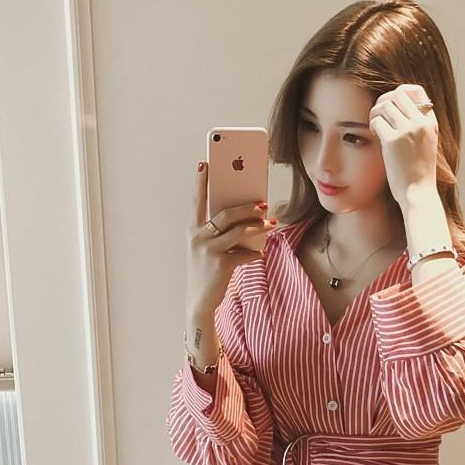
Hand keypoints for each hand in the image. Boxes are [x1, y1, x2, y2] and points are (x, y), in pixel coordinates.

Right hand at [185, 160, 273, 315]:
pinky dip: (255, 253)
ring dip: (258, 227)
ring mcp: (208, 251)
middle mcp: (198, 238)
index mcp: (193, 230)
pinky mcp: (220, 265)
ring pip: (238, 231)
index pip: (196, 201)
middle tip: (263, 203)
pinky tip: (260, 253)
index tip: (205, 163)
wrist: (200, 301)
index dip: (200, 182)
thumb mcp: (209, 249)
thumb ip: (221, 233)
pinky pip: (244, 253)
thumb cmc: (208, 271)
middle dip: (246, 207)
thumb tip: (249, 219)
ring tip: (272, 224)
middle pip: (225, 214)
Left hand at [368, 83, 439, 206]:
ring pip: (385, 104)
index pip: (417, 91)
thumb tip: (397, 111)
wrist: (419, 192)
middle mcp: (421, 122)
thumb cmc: (418, 173)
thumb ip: (417, 127)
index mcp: (430, 122)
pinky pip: (377, 120)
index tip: (391, 104)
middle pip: (398, 94)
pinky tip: (374, 135)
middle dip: (383, 100)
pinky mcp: (393, 140)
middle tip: (378, 114)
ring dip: (375, 112)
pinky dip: (372, 125)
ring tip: (375, 125)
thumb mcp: (426, 145)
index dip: (400, 92)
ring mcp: (408, 130)